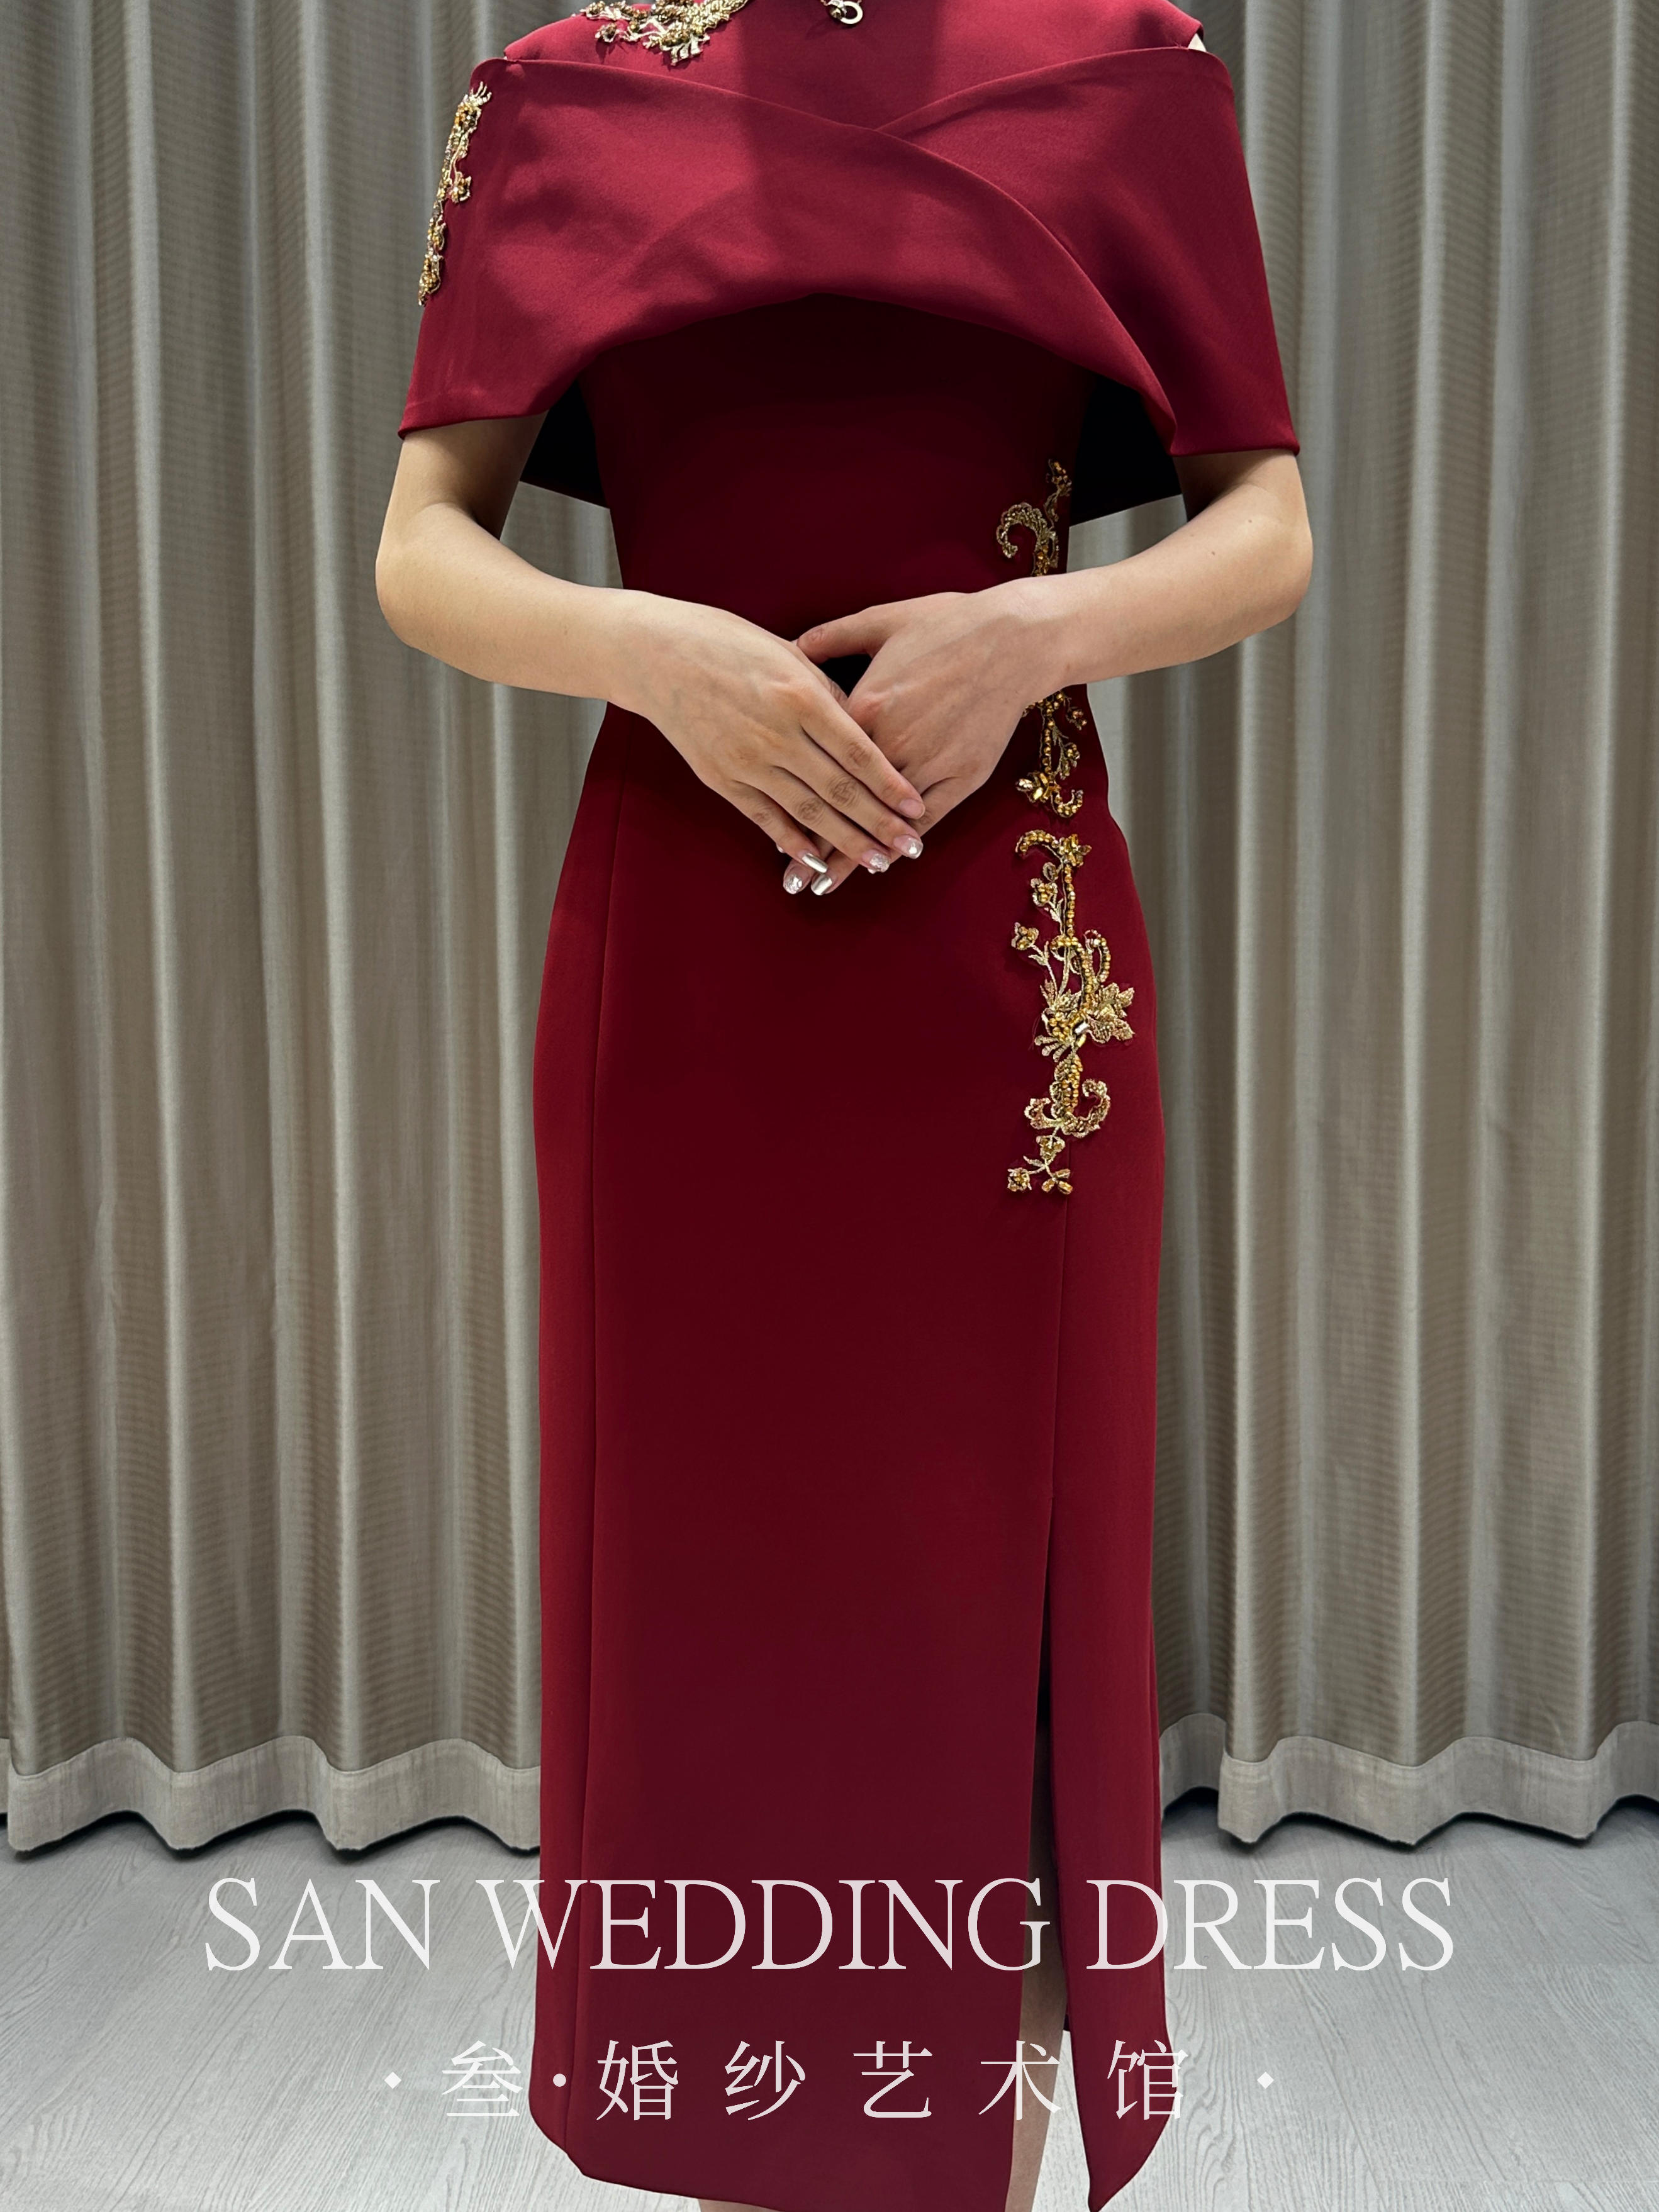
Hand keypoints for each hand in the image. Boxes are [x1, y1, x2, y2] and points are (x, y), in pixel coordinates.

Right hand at [611, 591, 926, 880]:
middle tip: (912, 848)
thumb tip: (867, 729)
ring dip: (846, 842)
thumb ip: (829, 694)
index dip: (891, 786)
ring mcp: (747, 761)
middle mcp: (777, 735)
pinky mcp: (721, 779)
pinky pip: (764, 818)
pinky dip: (793, 842)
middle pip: (840, 791)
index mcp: (800, 696)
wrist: (656, 654)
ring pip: (807, 812)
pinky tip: (818, 860)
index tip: (918, 810)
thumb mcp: (788, 655)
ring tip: (879, 862)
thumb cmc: (728, 642)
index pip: (859, 753)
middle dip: (880, 824)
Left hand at [789, 582, 1055, 893]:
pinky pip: (924, 821)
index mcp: (864, 706)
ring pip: (880, 821)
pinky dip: (900, 845)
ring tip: (821, 887)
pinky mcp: (961, 777)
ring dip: (851, 857)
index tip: (766, 815)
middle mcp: (891, 743)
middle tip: (788, 880)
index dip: (791, 790)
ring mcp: (927, 764)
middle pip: (841, 801)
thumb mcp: (883, 620)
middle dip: (813, 843)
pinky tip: (879, 868)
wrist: (1014, 637)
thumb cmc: (949, 623)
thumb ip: (832, 638)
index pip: (815, 758)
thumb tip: (792, 648)